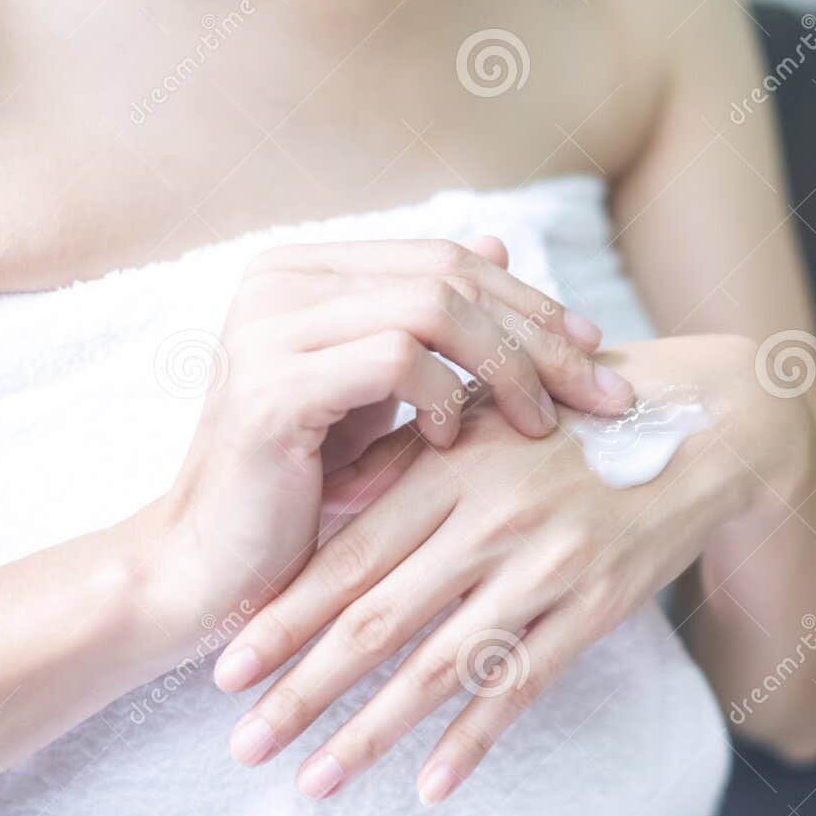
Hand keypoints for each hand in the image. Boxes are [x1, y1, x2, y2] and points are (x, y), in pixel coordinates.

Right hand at [147, 236, 633, 624]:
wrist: (212, 570)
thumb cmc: (304, 488)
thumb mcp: (380, 396)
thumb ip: (431, 327)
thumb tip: (502, 245)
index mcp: (305, 271)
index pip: (446, 259)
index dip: (530, 300)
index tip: (597, 351)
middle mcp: (279, 280)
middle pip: (450, 276)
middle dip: (541, 335)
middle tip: (602, 393)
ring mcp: (268, 327)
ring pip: (432, 307)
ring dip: (507, 367)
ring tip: (538, 425)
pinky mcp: (270, 387)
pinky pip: (393, 359)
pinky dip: (441, 396)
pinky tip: (453, 442)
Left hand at [212, 334, 810, 802]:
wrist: (708, 426)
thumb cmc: (580, 417)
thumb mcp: (488, 415)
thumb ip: (406, 456)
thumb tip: (319, 499)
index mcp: (453, 471)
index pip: (349, 558)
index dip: (283, 618)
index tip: (225, 669)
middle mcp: (492, 523)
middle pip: (377, 623)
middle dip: (302, 691)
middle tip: (243, 746)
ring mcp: (547, 570)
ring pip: (441, 667)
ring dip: (371, 732)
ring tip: (314, 782)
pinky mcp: (597, 607)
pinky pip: (525, 686)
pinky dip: (476, 738)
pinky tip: (431, 787)